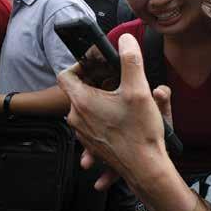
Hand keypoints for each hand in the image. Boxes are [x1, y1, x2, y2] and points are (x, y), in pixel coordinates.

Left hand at [58, 33, 168, 188]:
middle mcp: (77, 118)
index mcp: (82, 102)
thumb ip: (131, 60)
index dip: (79, 65)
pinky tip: (122, 121)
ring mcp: (83, 133)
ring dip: (102, 101)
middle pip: (78, 90)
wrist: (145, 169)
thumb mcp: (139, 90)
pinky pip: (94, 126)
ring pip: (87, 108)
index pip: (65, 75)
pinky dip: (105, 120)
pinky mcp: (92, 144)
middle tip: (116, 81)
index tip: (96, 66)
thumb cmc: (140, 133)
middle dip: (96, 83)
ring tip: (122, 101)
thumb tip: (125, 40)